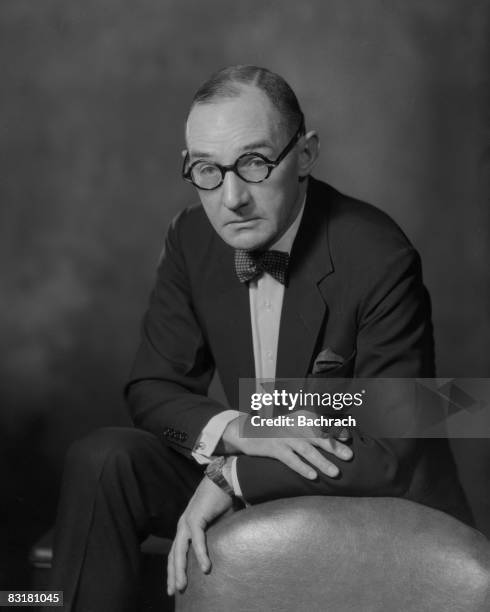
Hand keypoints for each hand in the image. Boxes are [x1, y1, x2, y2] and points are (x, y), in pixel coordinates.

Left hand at [167, 476, 232, 595]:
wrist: (225, 479)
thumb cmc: (222, 500)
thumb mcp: (216, 524)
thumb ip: (213, 537)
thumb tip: (220, 552)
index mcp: (186, 526)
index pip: (176, 551)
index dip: (174, 568)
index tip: (174, 584)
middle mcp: (183, 525)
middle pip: (174, 554)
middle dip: (173, 574)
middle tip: (173, 591)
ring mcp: (188, 521)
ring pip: (180, 550)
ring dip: (180, 569)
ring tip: (182, 586)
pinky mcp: (196, 517)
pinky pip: (197, 540)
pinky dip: (200, 554)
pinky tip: (206, 568)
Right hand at [222, 410, 352, 479]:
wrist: (249, 431)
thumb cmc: (278, 430)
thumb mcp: (296, 423)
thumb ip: (313, 427)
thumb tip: (338, 437)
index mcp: (302, 417)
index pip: (322, 422)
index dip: (336, 429)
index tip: (349, 437)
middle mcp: (294, 426)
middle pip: (318, 436)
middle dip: (335, 446)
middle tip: (349, 456)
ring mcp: (284, 438)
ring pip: (307, 450)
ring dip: (322, 462)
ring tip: (336, 473)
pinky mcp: (275, 449)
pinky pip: (291, 460)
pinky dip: (302, 468)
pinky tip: (313, 476)